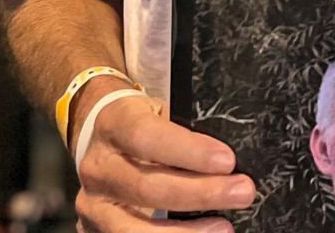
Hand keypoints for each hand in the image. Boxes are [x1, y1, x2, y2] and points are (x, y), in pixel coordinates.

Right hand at [74, 93, 252, 232]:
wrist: (100, 137)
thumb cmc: (143, 124)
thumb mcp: (158, 112)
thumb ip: (183, 133)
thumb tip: (226, 163)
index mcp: (115, 124)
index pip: (148, 138)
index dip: (189, 151)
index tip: (227, 161)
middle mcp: (98, 166)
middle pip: (147, 188)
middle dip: (200, 194)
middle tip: (241, 193)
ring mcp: (93, 202)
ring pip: (134, 228)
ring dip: (185, 232)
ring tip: (224, 227)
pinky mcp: (94, 227)